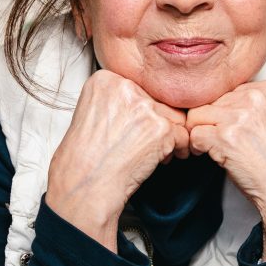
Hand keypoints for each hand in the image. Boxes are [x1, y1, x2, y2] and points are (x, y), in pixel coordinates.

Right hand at [46, 70, 188, 251]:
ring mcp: (145, 108)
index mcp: (105, 80)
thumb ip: (117, 102)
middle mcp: (126, 88)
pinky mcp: (161, 129)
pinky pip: (183, 136)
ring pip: (175, 117)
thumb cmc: (82, 159)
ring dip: (169, 136)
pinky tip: (160, 160)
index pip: (140, 87)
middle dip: (156, 122)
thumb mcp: (91, 114)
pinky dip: (177, 150)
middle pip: (159, 100)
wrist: (84, 186)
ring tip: (152, 152)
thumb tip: (143, 104)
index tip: (133, 125)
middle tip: (144, 142)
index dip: (141, 109)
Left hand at [185, 81, 265, 259]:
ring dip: (200, 134)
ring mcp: (240, 116)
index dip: (224, 112)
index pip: (228, 91)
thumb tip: (216, 102)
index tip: (232, 130)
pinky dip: (197, 148)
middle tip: (221, 142)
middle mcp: (255, 97)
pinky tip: (211, 157)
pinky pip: (195, 135)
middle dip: (211, 122)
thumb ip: (251, 105)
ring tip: (213, 149)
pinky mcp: (226, 136)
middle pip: (210, 101)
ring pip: (197, 116)